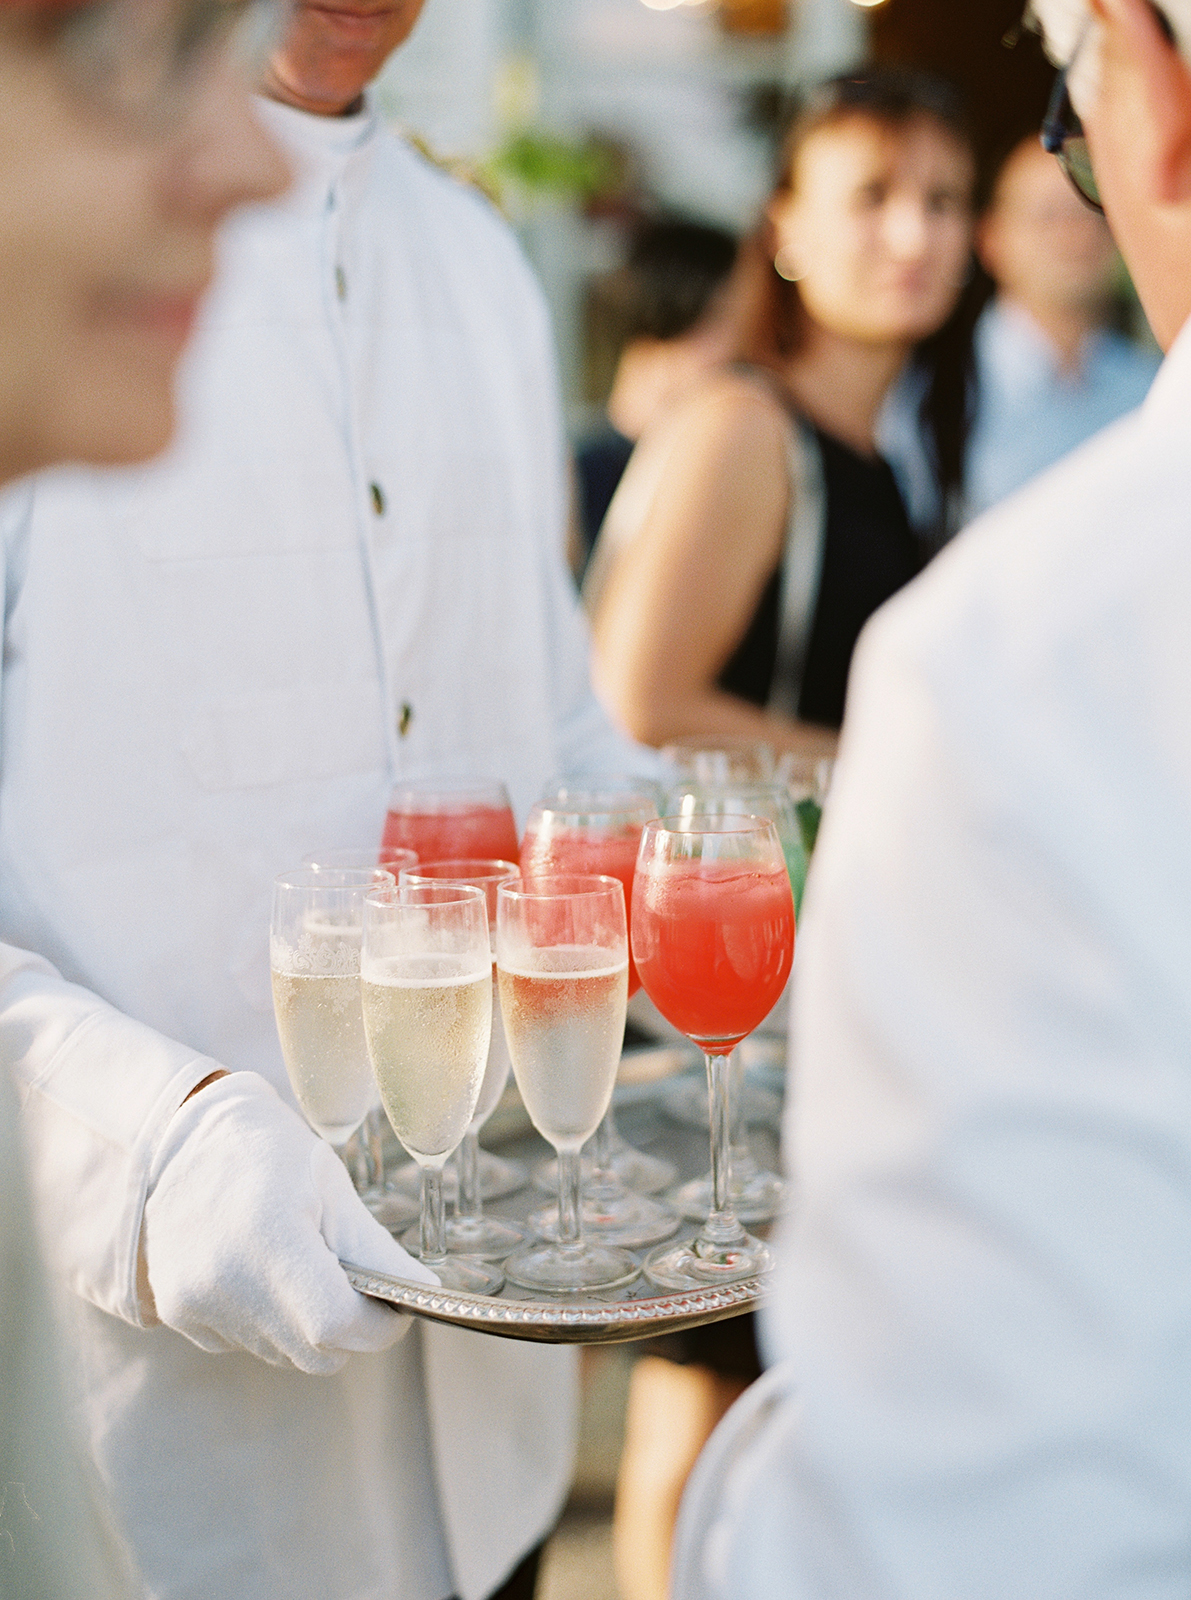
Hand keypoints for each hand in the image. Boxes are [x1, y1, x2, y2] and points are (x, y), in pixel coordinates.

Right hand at [142, 1071, 436, 1373]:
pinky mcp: (177, 1313)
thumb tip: (421, 1296)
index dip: (377, 1327)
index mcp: (270, 1237)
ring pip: (281, 1354)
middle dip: (348, 1331)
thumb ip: (375, 1252)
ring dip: (306, 1328)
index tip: (395, 1310)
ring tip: (301, 1267)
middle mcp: (225, 1280)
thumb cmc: (269, 1152)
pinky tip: (261, 1272)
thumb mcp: (331, 1188)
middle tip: (356, 1286)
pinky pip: (246, 1344)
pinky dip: (268, 1323)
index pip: (336, 1325)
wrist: (182, 1137)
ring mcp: (194, 1302)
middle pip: (312, 1353)